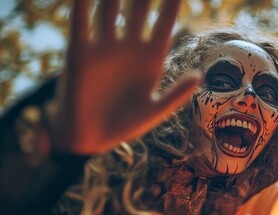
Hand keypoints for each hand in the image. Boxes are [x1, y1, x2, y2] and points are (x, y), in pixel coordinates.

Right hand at [47, 0, 199, 154]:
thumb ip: (176, 95)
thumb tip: (197, 76)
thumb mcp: (154, 112)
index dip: (172, 4)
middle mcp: (128, 46)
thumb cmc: (124, 124)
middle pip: (139, 9)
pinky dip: (82, 6)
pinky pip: (81, 25)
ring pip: (110, 10)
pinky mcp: (79, 54)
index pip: (165, 23)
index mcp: (151, 57)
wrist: (89, 139)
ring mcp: (104, 48)